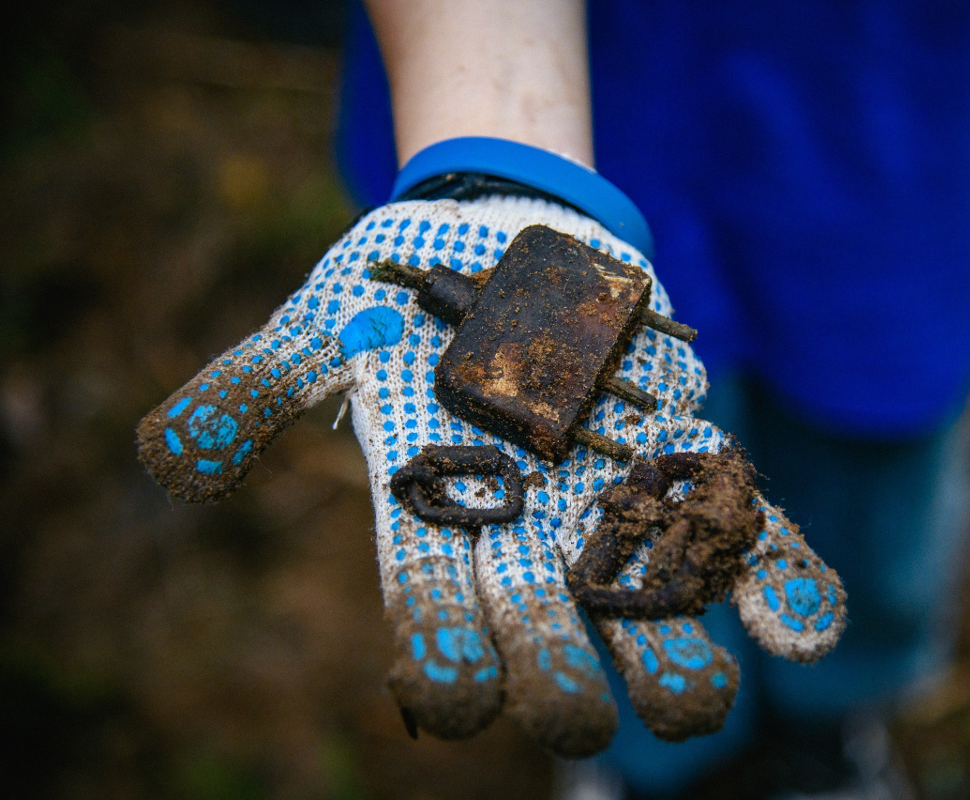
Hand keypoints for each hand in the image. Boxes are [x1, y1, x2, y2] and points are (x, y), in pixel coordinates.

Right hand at [137, 193, 844, 755]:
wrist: (509, 240)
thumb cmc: (406, 291)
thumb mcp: (320, 323)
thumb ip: (250, 389)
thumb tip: (169, 458)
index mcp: (437, 506)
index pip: (429, 609)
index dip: (442, 660)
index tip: (457, 699)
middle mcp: (526, 521)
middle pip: (547, 628)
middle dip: (564, 680)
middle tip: (583, 717)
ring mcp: (611, 494)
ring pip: (648, 600)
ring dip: (677, 656)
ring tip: (700, 701)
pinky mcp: (680, 456)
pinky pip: (735, 529)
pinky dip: (774, 578)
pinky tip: (800, 627)